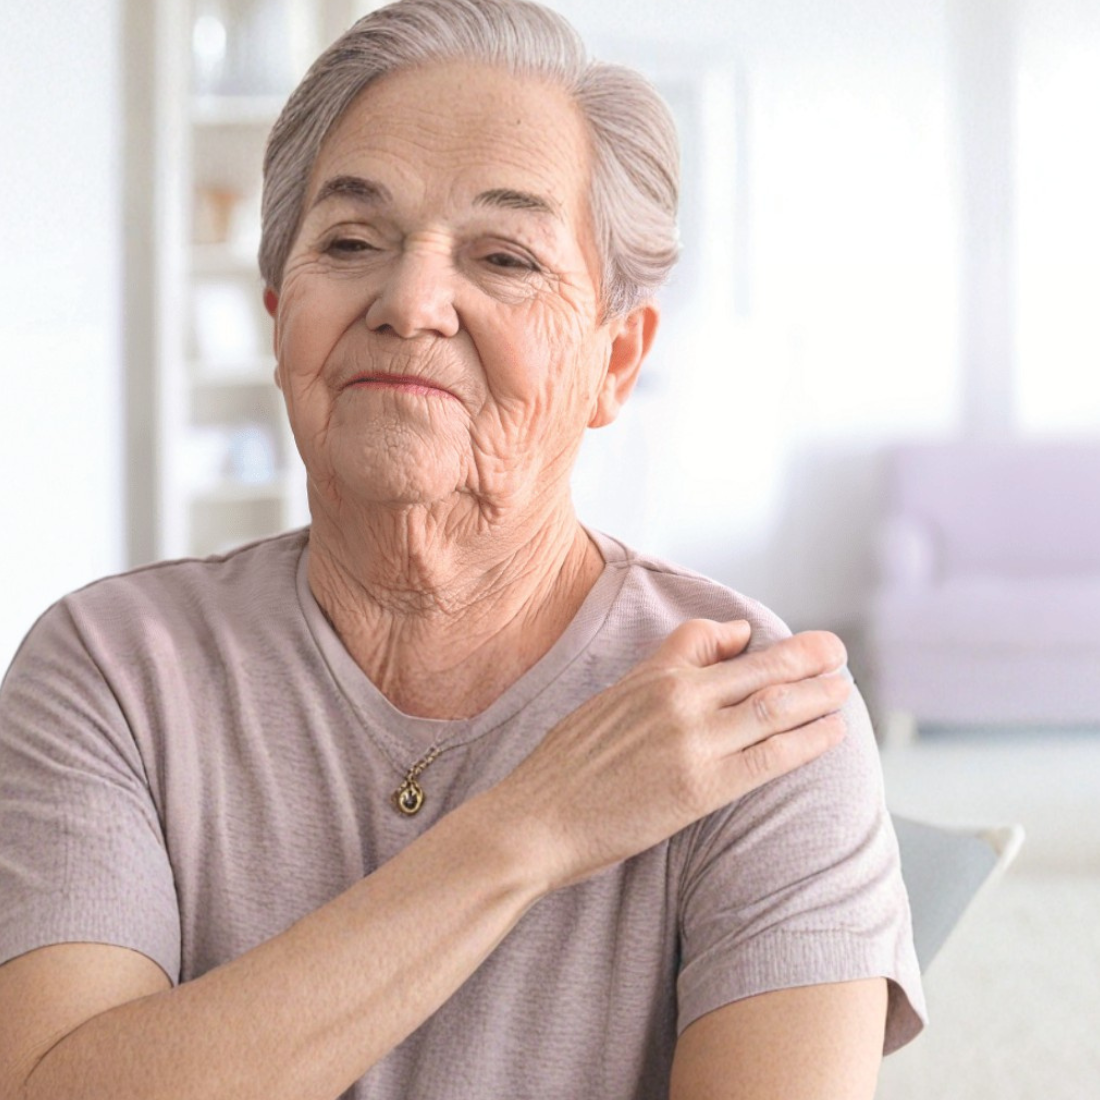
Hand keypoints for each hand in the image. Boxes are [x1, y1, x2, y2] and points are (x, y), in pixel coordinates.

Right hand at [488, 619, 849, 892]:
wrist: (536, 819)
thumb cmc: (561, 771)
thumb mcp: (600, 706)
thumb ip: (646, 685)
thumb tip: (682, 677)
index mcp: (649, 674)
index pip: (710, 635)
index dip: (743, 638)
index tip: (762, 644)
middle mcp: (676, 696)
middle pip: (758, 665)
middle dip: (804, 656)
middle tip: (835, 651)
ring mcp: (692, 739)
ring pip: (774, 705)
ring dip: (817, 693)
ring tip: (843, 688)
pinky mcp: (702, 786)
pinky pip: (772, 756)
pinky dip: (809, 740)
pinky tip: (832, 733)